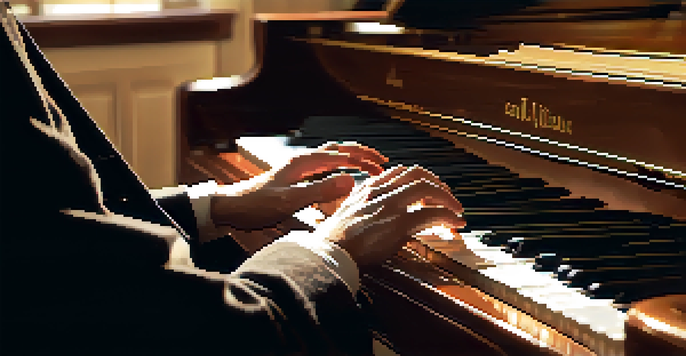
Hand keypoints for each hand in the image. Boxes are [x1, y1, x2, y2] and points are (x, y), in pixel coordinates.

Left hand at [210, 142, 387, 231]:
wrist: (231, 208)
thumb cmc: (256, 205)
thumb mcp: (290, 200)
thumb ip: (320, 191)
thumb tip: (351, 181)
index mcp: (304, 161)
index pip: (341, 153)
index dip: (363, 159)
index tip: (381, 166)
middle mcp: (303, 160)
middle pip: (339, 149)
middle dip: (361, 154)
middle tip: (381, 163)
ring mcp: (299, 168)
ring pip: (332, 157)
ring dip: (351, 159)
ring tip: (369, 168)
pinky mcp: (295, 177)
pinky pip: (324, 167)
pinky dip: (340, 168)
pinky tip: (344, 178)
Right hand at [314, 165, 464, 267]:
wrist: (329, 252)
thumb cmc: (335, 241)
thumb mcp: (349, 214)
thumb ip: (367, 207)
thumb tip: (383, 213)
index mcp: (368, 188)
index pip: (398, 172)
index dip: (417, 179)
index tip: (427, 189)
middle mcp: (380, 191)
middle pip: (416, 173)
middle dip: (436, 183)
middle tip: (446, 195)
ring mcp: (390, 205)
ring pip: (426, 188)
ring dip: (446, 197)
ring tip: (456, 209)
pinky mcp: (399, 223)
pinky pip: (432, 213)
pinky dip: (448, 216)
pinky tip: (455, 223)